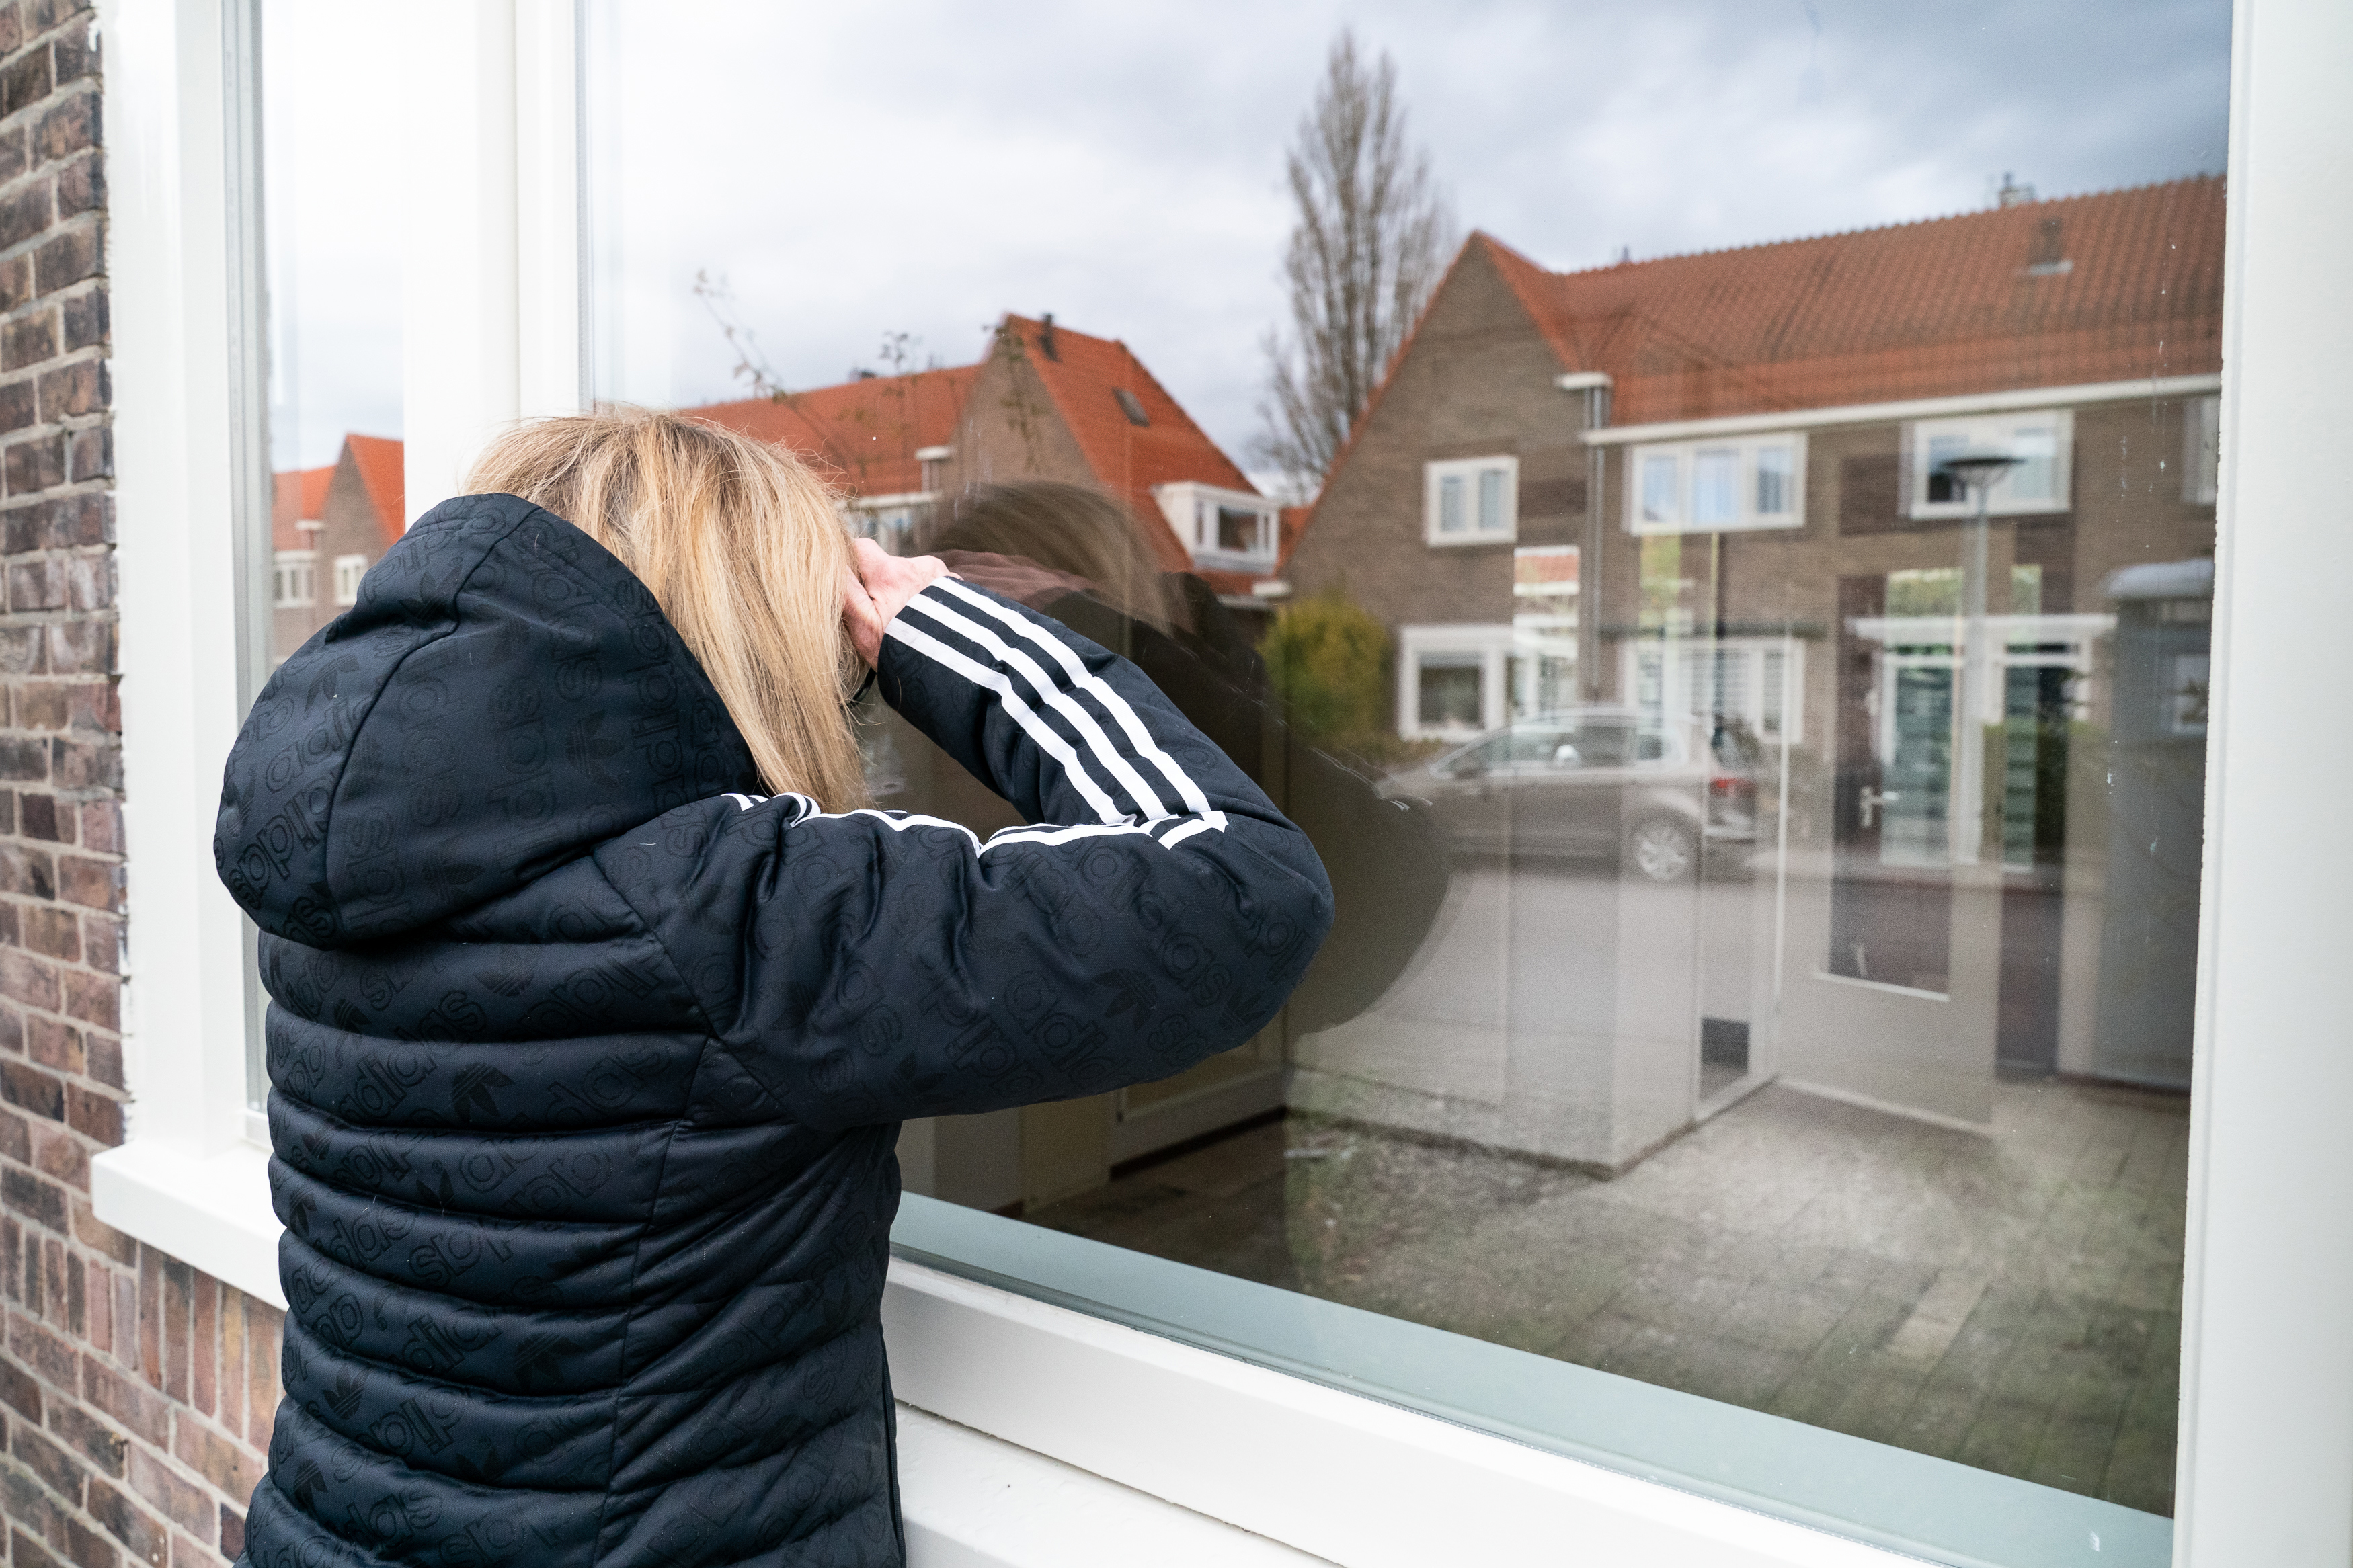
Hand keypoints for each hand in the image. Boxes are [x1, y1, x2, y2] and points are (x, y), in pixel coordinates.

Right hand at [842, 538, 948, 668]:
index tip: (852, 584)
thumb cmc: (900, 649)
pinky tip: (924, 619)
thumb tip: (833, 564)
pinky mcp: (955, 585)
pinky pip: (931, 584)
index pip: (860, 547)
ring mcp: (938, 573)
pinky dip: (924, 597)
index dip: (851, 562)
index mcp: (889, 572)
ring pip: (908, 574)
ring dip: (903, 591)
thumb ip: (845, 591)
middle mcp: (916, 565)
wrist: (947, 667)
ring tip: (905, 620)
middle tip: (881, 614)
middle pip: (886, 564)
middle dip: (880, 584)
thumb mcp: (863, 626)